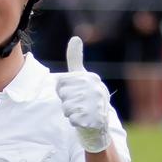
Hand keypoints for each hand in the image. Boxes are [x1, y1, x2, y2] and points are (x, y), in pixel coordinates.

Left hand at [56, 37, 112, 152]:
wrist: (100, 123)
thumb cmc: (88, 98)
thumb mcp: (83, 77)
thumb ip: (76, 59)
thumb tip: (75, 37)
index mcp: (90, 77)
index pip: (60, 82)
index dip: (63, 91)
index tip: (74, 93)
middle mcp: (95, 88)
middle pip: (62, 95)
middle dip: (66, 102)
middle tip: (78, 104)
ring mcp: (96, 103)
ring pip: (66, 108)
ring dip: (70, 113)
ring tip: (81, 112)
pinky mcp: (94, 118)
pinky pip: (72, 119)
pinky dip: (75, 122)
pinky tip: (84, 121)